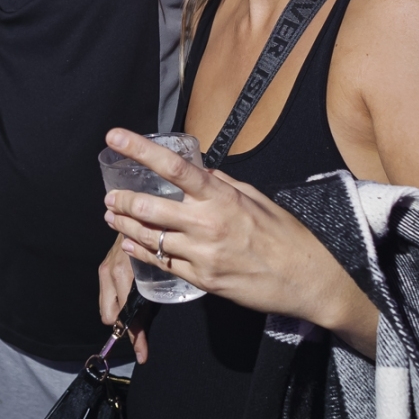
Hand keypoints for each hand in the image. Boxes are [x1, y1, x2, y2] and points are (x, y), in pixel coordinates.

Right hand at [98, 235, 147, 362]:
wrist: (138, 214)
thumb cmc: (153, 241)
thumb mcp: (157, 271)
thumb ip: (151, 301)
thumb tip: (147, 335)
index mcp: (122, 275)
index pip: (124, 315)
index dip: (134, 337)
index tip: (142, 354)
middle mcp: (109, 273)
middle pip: (110, 316)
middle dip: (124, 327)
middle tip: (140, 333)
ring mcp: (104, 270)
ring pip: (106, 310)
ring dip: (120, 317)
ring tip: (135, 321)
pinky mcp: (103, 268)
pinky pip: (106, 297)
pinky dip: (117, 305)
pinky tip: (128, 306)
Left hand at [99, 129, 378, 355]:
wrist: (308, 281)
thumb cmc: (287, 237)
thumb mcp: (259, 200)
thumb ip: (226, 185)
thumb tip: (203, 171)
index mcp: (223, 198)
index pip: (174, 167)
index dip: (141, 150)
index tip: (116, 137)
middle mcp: (208, 224)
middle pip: (151, 208)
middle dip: (123, 200)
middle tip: (110, 195)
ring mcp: (203, 255)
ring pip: (151, 238)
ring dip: (126, 227)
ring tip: (112, 217)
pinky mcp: (202, 280)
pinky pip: (163, 264)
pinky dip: (142, 253)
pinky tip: (130, 246)